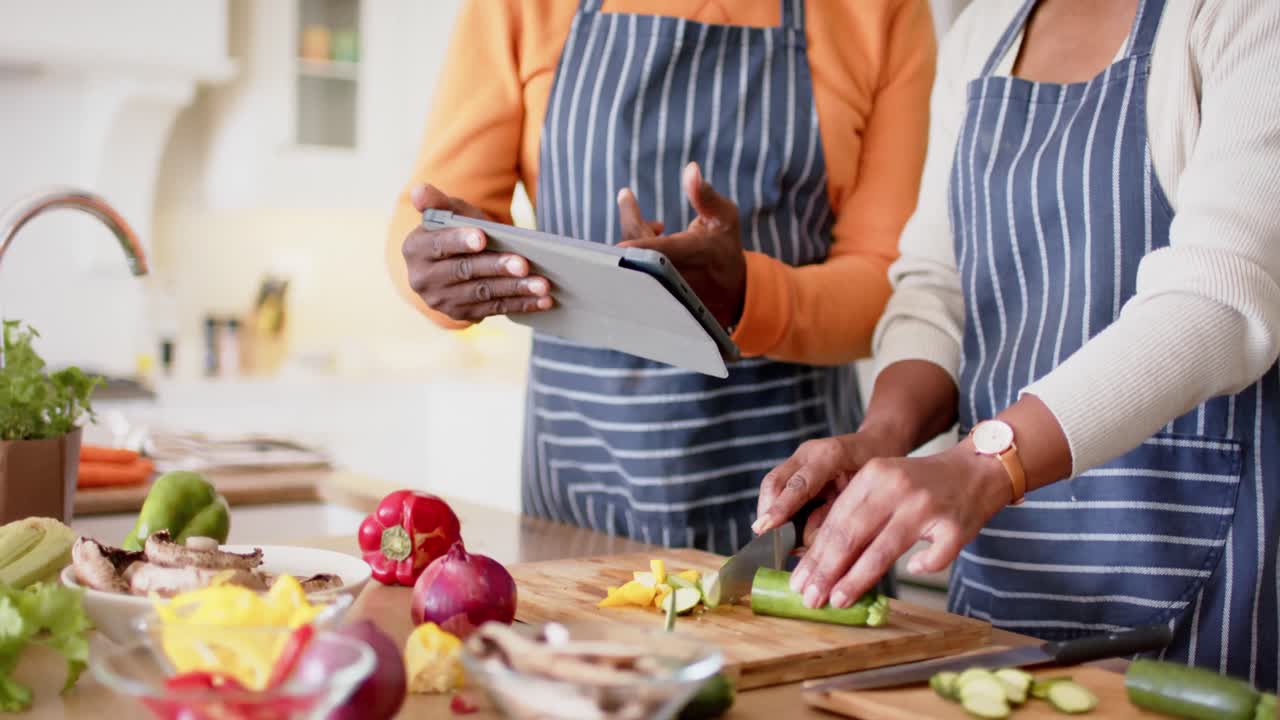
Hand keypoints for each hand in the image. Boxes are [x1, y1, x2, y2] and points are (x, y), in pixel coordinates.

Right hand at [401, 184, 552, 321]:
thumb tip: (418, 190)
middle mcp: (422, 279)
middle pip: (465, 271)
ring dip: (515, 289)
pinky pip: (494, 309)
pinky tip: (542, 301)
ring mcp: (442, 301)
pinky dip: (520, 304)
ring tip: (542, 285)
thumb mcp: (448, 214)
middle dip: (496, 267)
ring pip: (483, 293)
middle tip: (524, 264)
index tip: (482, 238)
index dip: (460, 241)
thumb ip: (437, 202)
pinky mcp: (461, 314)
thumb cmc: (455, 231)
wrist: (455, 261)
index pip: (439, 245)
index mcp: (415, 249)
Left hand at [617, 163, 746, 327]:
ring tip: (655, 226)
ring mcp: (664, 290)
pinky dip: (634, 255)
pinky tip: (651, 241)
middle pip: (638, 255)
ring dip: (633, 239)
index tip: (622, 234)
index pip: (661, 251)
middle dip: (630, 225)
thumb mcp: (724, 217)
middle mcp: (677, 276)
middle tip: (629, 200)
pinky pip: (632, 276)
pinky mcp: (654, 297)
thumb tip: (690, 169)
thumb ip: (705, 195)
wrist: (730, 290)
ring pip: (632, 265)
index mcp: (695, 254)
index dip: (639, 243)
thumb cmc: (724, 246)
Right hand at [753, 427, 907, 535]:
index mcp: (830, 455)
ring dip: (771, 512)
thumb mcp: (865, 496)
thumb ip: (836, 518)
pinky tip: (783, 526)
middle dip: (768, 512)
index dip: (781, 508)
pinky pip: (777, 489)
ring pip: (772, 486)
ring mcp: (799, 457)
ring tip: (776, 537)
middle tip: (766, 538)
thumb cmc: (877, 473)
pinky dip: (778, 509)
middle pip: (775, 482)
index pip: (799, 484)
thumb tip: (807, 548)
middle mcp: (809, 453)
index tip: (764, 528)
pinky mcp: (793, 465)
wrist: (877, 445)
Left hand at [788, 443, 1013, 608]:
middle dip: (827, 570)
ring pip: (884, 549)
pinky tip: (913, 574)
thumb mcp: (884, 484)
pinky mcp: (955, 524)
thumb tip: (820, 560)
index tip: (798, 581)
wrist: (978, 468)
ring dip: (857, 578)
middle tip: (810, 597)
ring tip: (837, 600)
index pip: (836, 520)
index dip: (815, 554)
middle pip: (852, 535)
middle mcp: (896, 488)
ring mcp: (926, 506)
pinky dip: (924, 566)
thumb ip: (857, 512)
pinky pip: (937, 555)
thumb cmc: (923, 485)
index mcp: (873, 476)